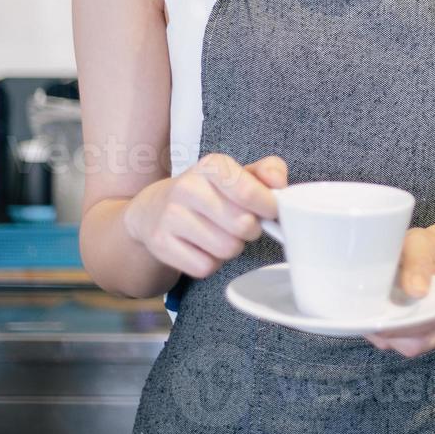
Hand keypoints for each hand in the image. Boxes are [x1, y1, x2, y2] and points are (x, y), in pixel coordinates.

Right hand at [123, 153, 287, 278]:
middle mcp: (188, 187)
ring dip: (232, 248)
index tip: (271, 212)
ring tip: (222, 234)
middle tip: (243, 224)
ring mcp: (170, 216)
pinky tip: (203, 248)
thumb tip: (279, 184)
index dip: (269, 207)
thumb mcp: (238, 174)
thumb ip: (268, 171)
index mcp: (212, 166)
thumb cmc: (210, 192)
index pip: (249, 192)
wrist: (155, 209)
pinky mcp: (161, 243)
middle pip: (243, 226)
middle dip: (251, 230)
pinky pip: (205, 267)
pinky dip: (211, 263)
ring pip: (226, 249)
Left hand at [364, 227, 434, 357]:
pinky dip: (391, 336)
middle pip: (420, 342)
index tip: (378, 311)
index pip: (432, 322)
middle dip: (391, 331)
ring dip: (389, 335)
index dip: (403, 322)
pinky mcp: (432, 337)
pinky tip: (382, 316)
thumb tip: (416, 291)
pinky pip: (408, 346)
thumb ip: (419, 262)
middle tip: (368, 312)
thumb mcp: (422, 243)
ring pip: (412, 347)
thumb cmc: (429, 248)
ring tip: (374, 312)